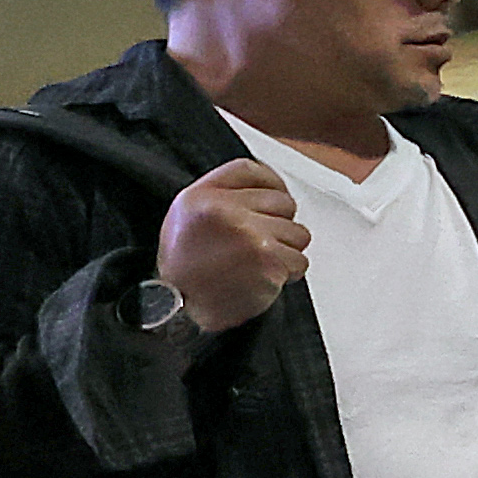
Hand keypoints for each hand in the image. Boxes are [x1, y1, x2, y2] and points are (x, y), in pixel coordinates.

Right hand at [154, 158, 305, 332]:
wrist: (178, 306)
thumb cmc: (184, 266)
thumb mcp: (186, 214)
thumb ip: (221, 194)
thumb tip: (267, 188)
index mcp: (203, 195)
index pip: (252, 171)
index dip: (271, 184)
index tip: (275, 198)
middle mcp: (226, 210)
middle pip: (283, 203)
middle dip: (279, 224)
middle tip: (258, 244)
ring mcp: (250, 235)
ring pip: (298, 233)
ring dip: (286, 250)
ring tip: (257, 262)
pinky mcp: (268, 262)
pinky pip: (300, 260)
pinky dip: (289, 272)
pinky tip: (265, 277)